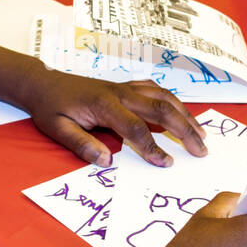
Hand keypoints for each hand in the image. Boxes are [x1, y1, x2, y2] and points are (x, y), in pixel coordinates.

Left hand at [22, 70, 207, 166]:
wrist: (44, 82)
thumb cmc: (51, 108)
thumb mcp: (57, 129)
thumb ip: (81, 144)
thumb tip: (106, 161)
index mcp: (105, 105)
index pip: (136, 128)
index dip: (153, 147)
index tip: (167, 164)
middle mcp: (121, 93)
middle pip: (161, 109)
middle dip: (185, 130)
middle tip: (201, 150)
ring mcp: (126, 87)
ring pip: (164, 96)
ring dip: (185, 114)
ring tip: (202, 133)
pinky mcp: (127, 86)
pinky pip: (157, 90)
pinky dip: (174, 101)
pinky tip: (182, 113)